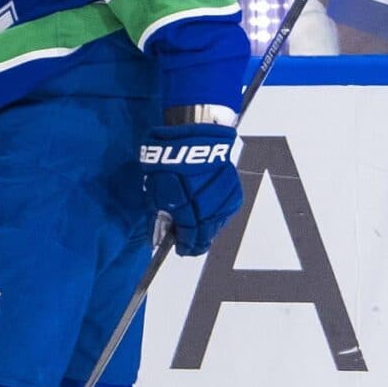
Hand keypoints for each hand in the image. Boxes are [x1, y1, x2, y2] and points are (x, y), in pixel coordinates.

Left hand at [140, 121, 243, 257]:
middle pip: (205, 234)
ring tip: (200, 233)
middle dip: (197, 242)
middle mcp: (206, 205)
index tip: (181, 249)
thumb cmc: (169, 160)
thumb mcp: (154, 188)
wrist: (194, 136)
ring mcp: (222, 199)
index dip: (184, 245)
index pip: (188, 236)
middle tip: (191, 247)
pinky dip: (217, 216)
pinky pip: (225, 211)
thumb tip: (160, 233)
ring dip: (208, 230)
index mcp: (184, 205)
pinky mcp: (233, 190)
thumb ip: (159, 214)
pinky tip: (211, 217)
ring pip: (216, 224)